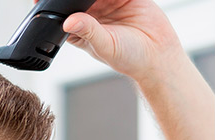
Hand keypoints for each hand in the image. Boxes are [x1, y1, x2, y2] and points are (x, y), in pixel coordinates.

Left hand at [56, 0, 185, 83]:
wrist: (159, 57)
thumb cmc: (130, 59)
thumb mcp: (105, 47)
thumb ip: (88, 32)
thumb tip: (68, 22)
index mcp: (81, 27)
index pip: (63, 10)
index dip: (55, 3)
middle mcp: (93, 12)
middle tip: (87, 0)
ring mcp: (109, 2)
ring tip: (105, 0)